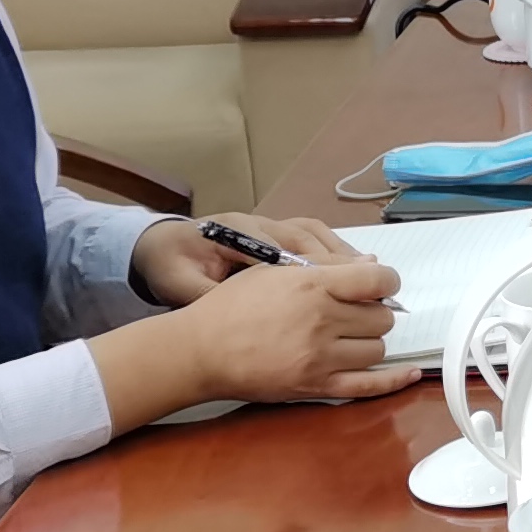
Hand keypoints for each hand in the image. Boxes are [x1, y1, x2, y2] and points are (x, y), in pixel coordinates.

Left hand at [131, 214, 358, 307]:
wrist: (158, 245)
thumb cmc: (170, 265)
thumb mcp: (180, 285)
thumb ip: (204, 294)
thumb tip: (232, 308)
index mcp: (234, 232)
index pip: (282, 248)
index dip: (315, 267)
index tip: (340, 286)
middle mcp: (258, 223)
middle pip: (309, 237)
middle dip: (341, 262)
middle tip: (373, 287)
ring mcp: (268, 224)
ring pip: (316, 234)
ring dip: (344, 256)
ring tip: (373, 280)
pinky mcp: (274, 231)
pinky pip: (313, 236)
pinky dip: (336, 253)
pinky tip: (356, 271)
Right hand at [172, 256, 417, 406]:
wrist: (201, 350)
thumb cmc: (233, 306)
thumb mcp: (275, 271)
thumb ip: (325, 266)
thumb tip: (372, 264)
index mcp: (313, 285)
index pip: (377, 279)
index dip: (386, 281)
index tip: (378, 285)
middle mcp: (322, 320)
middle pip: (382, 316)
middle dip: (374, 312)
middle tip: (355, 312)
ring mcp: (321, 357)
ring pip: (378, 348)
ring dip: (370, 341)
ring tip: (348, 336)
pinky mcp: (316, 386)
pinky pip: (370, 386)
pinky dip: (394, 380)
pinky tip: (409, 373)